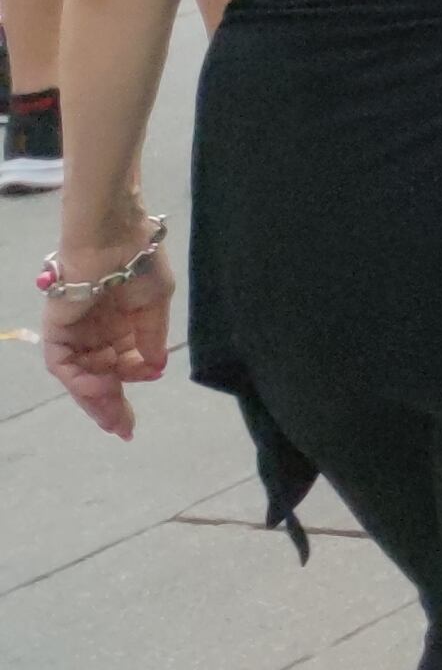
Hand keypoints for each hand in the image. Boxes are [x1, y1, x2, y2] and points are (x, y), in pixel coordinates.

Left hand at [35, 239, 172, 439]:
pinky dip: (81, 380)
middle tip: (124, 430)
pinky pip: (64, 364)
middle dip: (112, 405)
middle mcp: (96, 332)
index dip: (134, 381)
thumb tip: (153, 368)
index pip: (123, 363)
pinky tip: (104, 387)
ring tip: (114, 418)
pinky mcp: (57, 330)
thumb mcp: (156, 303)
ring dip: (96, 399)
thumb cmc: (140, 263)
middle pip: (101, 376)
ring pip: (82, 376)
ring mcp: (75, 332)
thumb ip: (151, 338)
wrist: (114, 238)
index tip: (149, 389)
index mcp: (121, 323)